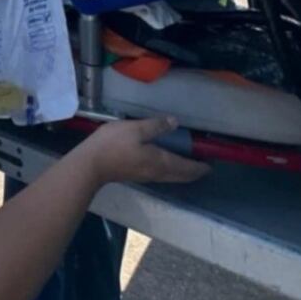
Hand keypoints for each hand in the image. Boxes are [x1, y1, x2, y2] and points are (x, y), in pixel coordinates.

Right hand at [82, 117, 210, 185]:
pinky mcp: (136, 175)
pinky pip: (161, 174)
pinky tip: (165, 162)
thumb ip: (156, 126)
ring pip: (171, 176)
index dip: (200, 167)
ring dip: (182, 172)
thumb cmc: (113, 145)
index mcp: (161, 162)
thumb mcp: (135, 129)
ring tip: (187, 162)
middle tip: (202, 164)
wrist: (90, 165)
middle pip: (181, 176)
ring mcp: (146, 176)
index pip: (187, 168)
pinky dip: (170, 170)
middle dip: (193, 172)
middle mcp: (157, 173)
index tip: (210, 164)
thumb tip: (175, 123)